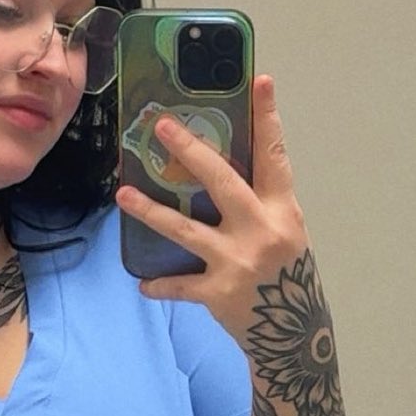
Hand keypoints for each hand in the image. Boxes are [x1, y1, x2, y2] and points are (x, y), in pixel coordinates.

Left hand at [114, 76, 310, 349]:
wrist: (293, 334)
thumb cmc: (285, 273)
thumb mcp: (284, 231)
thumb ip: (258, 203)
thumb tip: (215, 167)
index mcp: (282, 211)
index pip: (274, 156)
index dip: (267, 118)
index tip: (260, 81)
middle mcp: (261, 231)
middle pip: (222, 182)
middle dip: (191, 152)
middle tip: (162, 127)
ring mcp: (237, 262)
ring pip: (186, 229)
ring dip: (151, 211)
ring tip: (122, 194)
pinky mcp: (217, 293)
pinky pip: (179, 285)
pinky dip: (160, 284)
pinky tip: (141, 283)